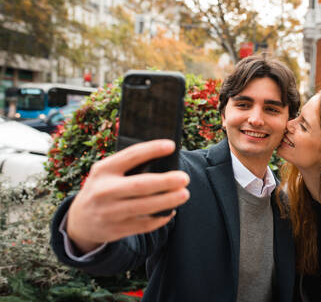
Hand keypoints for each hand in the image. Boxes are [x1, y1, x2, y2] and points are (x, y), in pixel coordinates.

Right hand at [66, 139, 189, 252]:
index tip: (172, 146)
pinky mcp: (116, 229)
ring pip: (144, 207)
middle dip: (165, 181)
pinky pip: (144, 225)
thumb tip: (165, 160)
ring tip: (184, 194)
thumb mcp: (107, 172)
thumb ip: (128, 166)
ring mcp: (109, 212)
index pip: (130, 156)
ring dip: (167, 201)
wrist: (80, 220)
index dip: (152, 150)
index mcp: (103, 170)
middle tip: (185, 178)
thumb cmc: (103, 187)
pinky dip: (160, 218)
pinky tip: (171, 211)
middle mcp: (104, 191)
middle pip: (140, 185)